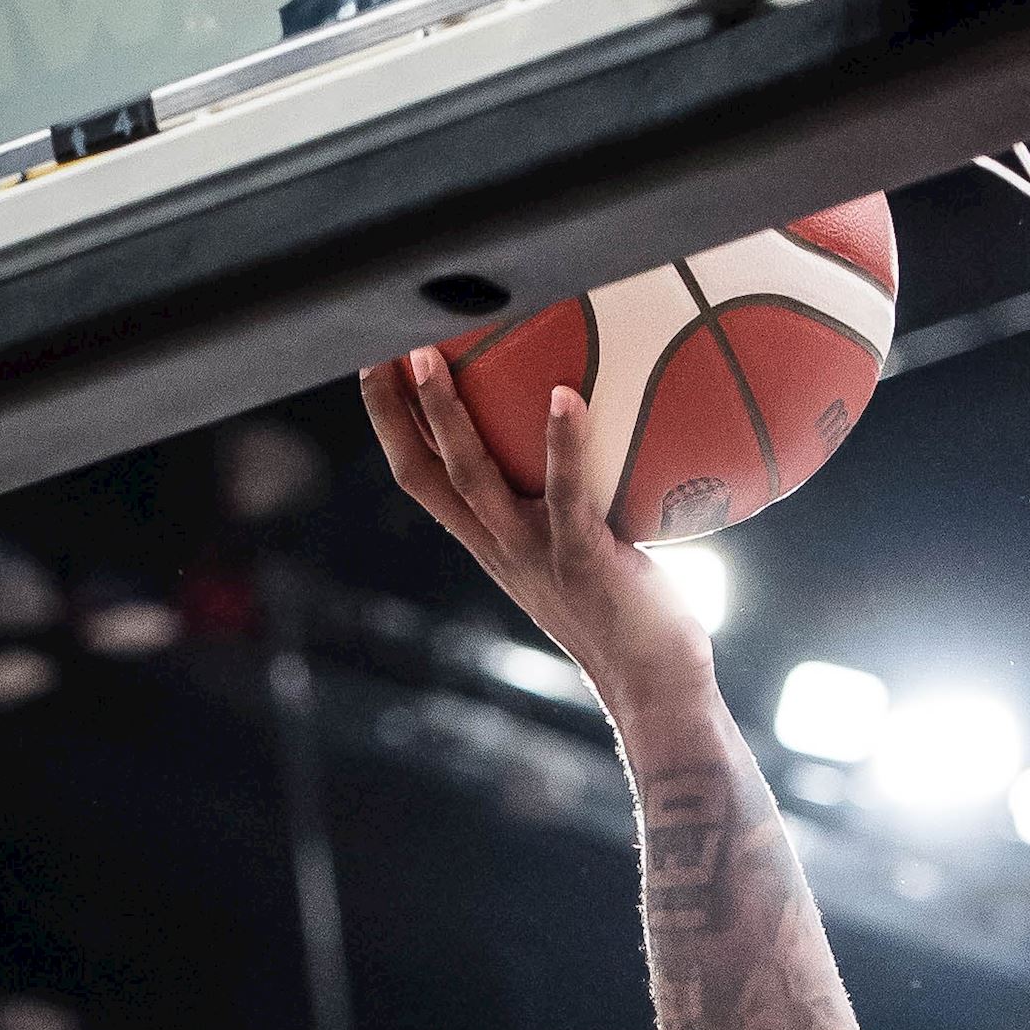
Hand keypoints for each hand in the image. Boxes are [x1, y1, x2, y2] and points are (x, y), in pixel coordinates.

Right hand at [361, 345, 720, 715]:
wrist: (653, 685)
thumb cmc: (627, 612)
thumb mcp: (576, 550)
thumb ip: (566, 500)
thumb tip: (586, 427)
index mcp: (489, 542)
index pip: (422, 476)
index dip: (392, 422)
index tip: (376, 363)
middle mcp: (498, 546)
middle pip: (424, 473)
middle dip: (392, 411)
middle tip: (379, 344)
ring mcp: (535, 552)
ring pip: (472, 477)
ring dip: (446, 415)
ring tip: (430, 355)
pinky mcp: (580, 558)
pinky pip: (565, 494)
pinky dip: (562, 444)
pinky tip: (564, 394)